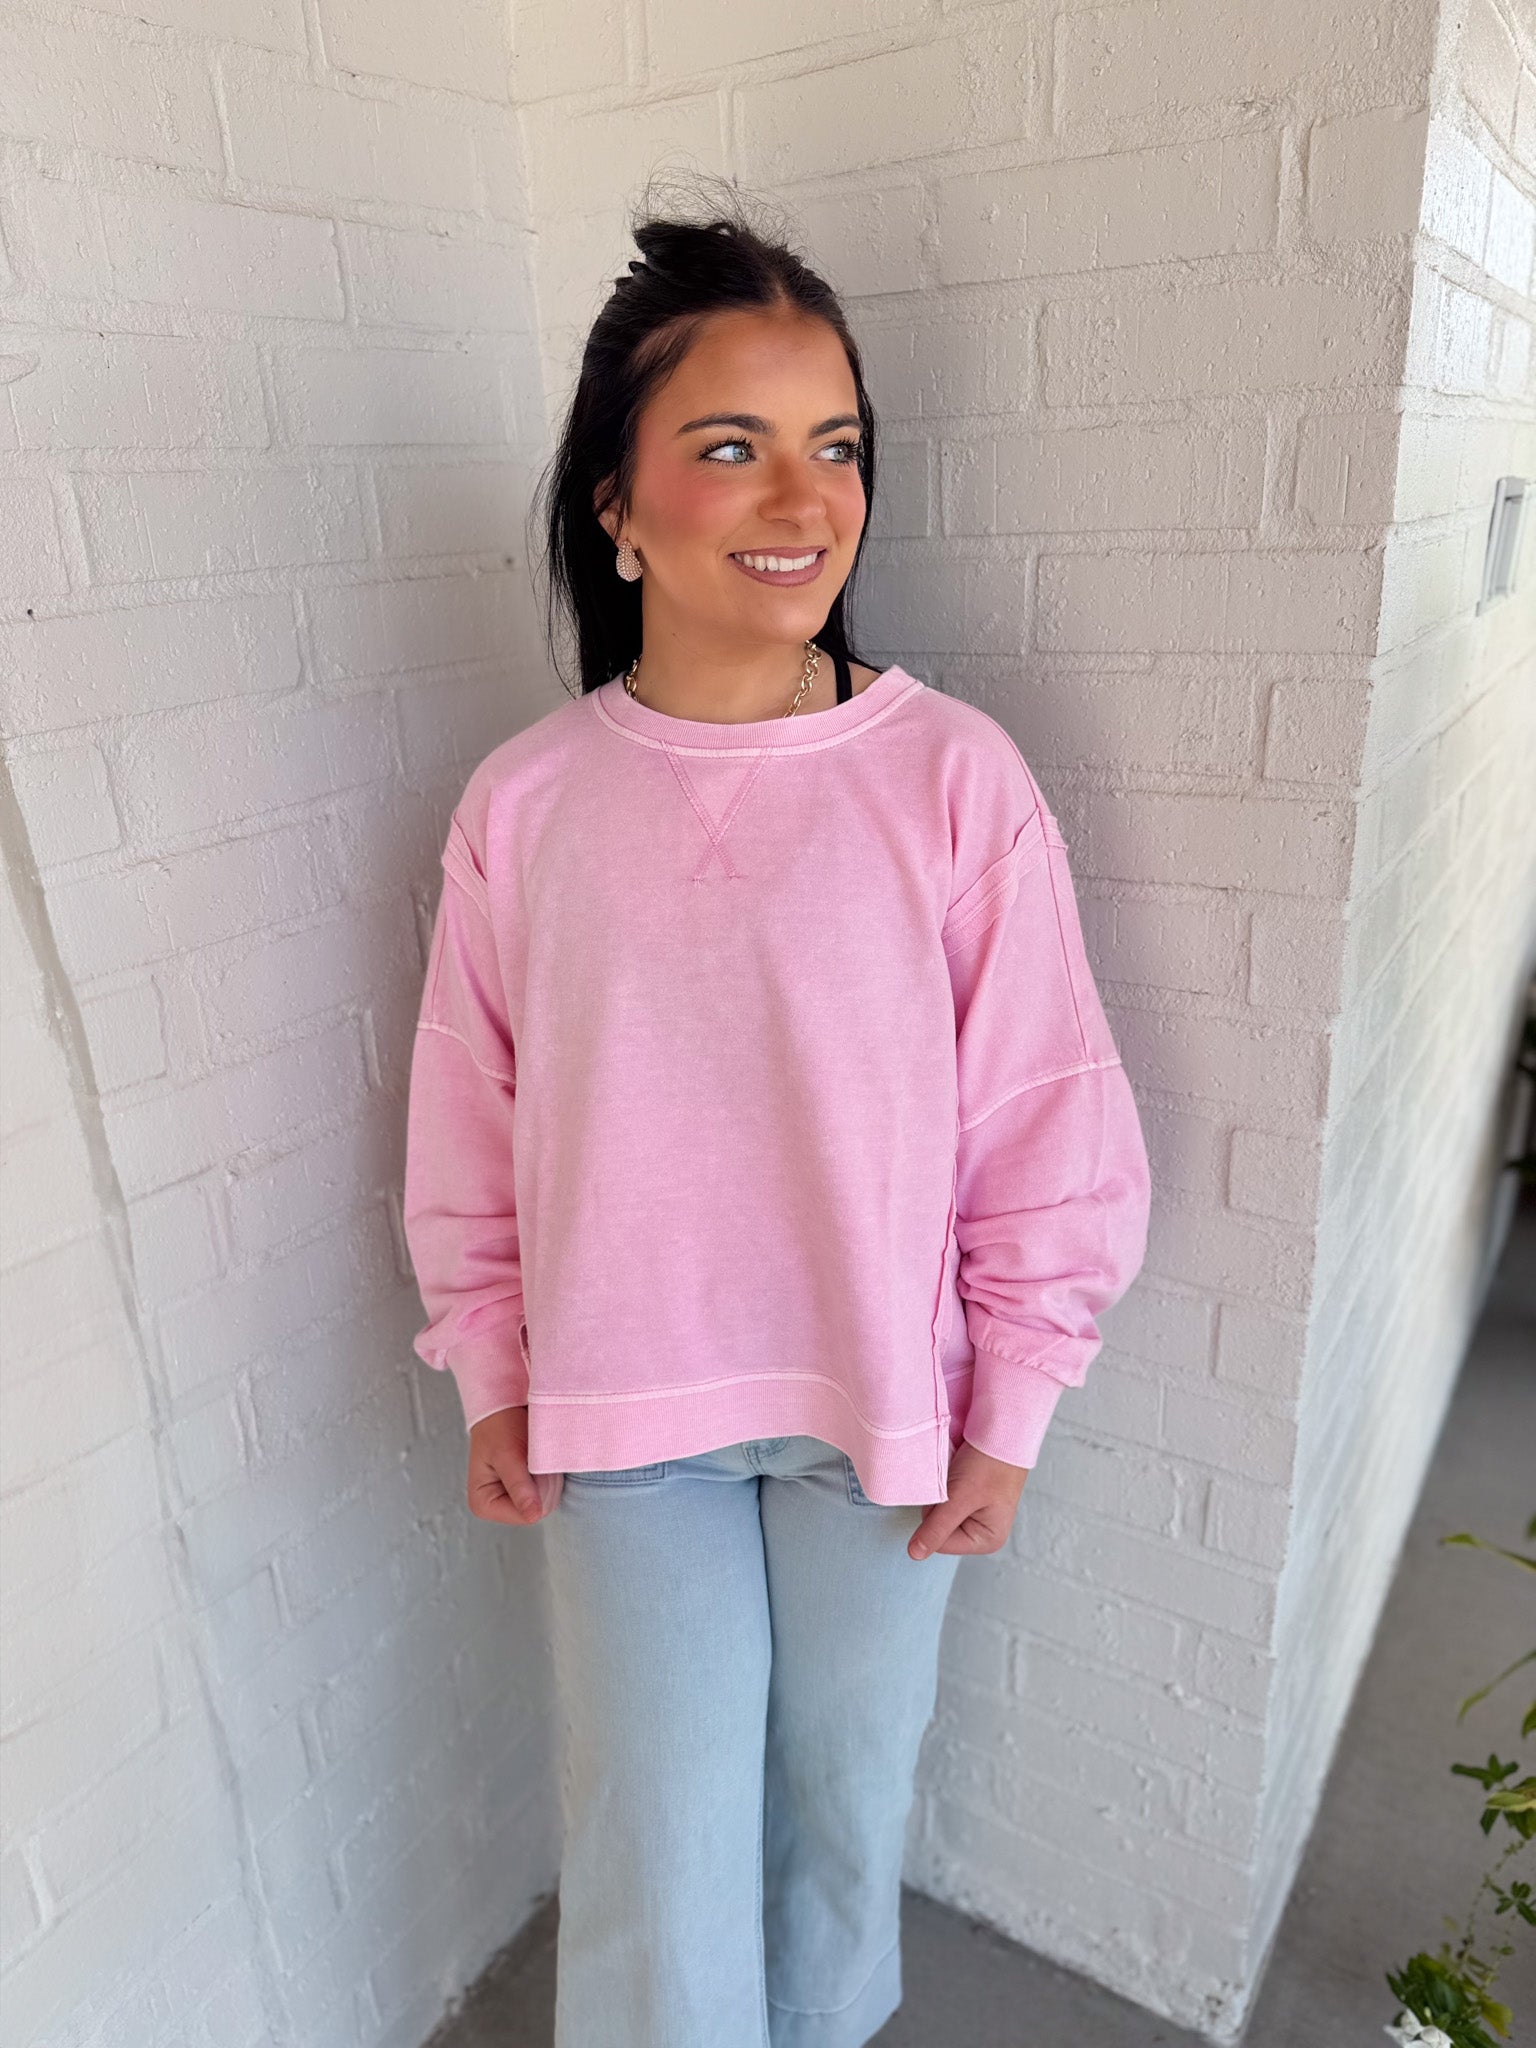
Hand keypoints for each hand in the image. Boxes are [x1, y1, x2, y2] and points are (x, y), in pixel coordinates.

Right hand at [466, 1407, 563, 1525]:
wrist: (506, 1405)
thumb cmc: (501, 1426)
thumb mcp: (508, 1454)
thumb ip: (519, 1486)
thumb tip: (533, 1516)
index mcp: (483, 1504)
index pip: (525, 1516)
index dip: (536, 1490)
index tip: (530, 1462)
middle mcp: (497, 1508)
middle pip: (539, 1510)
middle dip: (544, 1482)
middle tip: (534, 1455)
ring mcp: (513, 1501)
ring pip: (549, 1502)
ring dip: (549, 1476)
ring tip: (536, 1455)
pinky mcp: (527, 1492)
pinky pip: (552, 1492)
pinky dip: (551, 1474)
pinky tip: (541, 1460)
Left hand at [909, 1439, 1027, 1559]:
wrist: (1001, 1432)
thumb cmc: (988, 1464)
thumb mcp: (960, 1498)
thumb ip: (936, 1528)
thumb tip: (915, 1554)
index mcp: (986, 1540)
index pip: (940, 1543)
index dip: (935, 1518)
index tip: (951, 1494)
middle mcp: (982, 1533)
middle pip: (939, 1530)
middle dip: (940, 1505)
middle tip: (956, 1483)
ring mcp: (976, 1517)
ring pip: (940, 1514)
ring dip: (942, 1494)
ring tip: (958, 1477)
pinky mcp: (970, 1501)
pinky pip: (947, 1501)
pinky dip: (946, 1487)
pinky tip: (958, 1475)